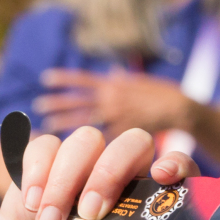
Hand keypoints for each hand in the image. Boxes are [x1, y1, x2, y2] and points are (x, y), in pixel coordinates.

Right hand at [0, 126, 183, 219]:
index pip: (178, 174)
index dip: (178, 162)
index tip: (164, 177)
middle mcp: (118, 200)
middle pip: (133, 143)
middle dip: (113, 166)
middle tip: (92, 212)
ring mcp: (75, 189)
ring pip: (86, 141)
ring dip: (68, 175)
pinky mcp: (32, 189)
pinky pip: (40, 147)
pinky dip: (37, 167)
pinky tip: (32, 208)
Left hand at [37, 69, 194, 135]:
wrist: (181, 109)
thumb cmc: (162, 94)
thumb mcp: (140, 81)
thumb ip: (123, 78)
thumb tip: (113, 70)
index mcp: (114, 84)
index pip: (84, 80)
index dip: (65, 79)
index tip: (46, 78)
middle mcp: (112, 99)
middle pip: (79, 100)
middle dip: (58, 103)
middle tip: (39, 105)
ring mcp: (117, 116)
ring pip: (85, 119)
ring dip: (65, 121)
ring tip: (46, 125)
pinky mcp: (125, 133)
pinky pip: (103, 138)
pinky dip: (89, 144)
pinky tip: (77, 149)